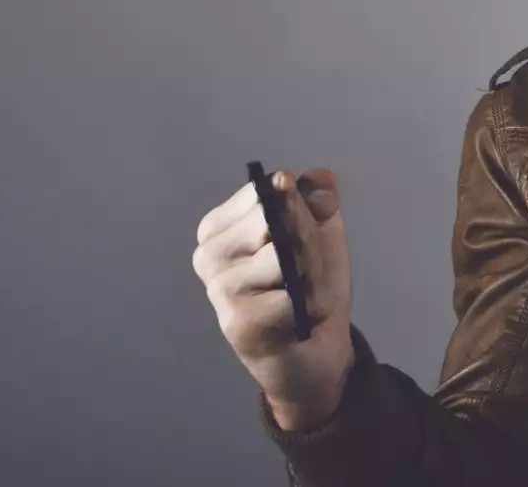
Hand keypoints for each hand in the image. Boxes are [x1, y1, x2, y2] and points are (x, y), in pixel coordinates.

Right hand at [192, 167, 354, 428]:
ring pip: (282, 255)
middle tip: (309, 270)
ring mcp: (218, 289)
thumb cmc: (309, 283)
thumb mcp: (319, 230)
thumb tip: (319, 181)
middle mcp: (208, 254)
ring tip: (306, 292)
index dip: (300, 208)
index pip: (265, 191)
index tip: (302, 235)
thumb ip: (318, 198)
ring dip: (312, 273)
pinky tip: (302, 316)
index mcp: (219, 227)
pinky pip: (289, 295)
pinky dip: (310, 303)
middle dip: (308, 241)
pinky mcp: (237, 322)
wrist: (317, 347)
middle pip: (273, 219)